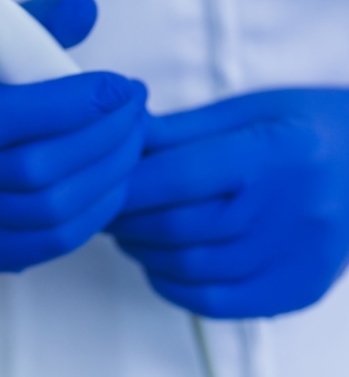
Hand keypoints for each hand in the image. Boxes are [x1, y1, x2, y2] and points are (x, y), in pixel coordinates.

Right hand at [0, 0, 146, 272]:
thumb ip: (36, 21)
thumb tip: (87, 5)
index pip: (4, 116)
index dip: (72, 103)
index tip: (121, 85)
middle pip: (36, 169)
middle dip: (104, 137)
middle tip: (137, 109)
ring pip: (51, 210)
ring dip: (109, 174)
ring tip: (133, 140)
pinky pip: (51, 242)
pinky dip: (96, 211)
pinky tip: (114, 179)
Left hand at [109, 89, 348, 317]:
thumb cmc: (309, 125)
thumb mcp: (247, 109)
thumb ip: (181, 130)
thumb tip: (124, 139)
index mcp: (272, 154)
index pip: (177, 177)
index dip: (127, 183)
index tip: (102, 181)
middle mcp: (289, 211)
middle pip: (177, 227)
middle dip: (126, 218)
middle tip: (107, 206)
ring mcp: (297, 258)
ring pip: (190, 268)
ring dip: (143, 251)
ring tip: (129, 230)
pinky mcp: (298, 289)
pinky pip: (217, 302)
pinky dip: (173, 286)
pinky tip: (160, 263)